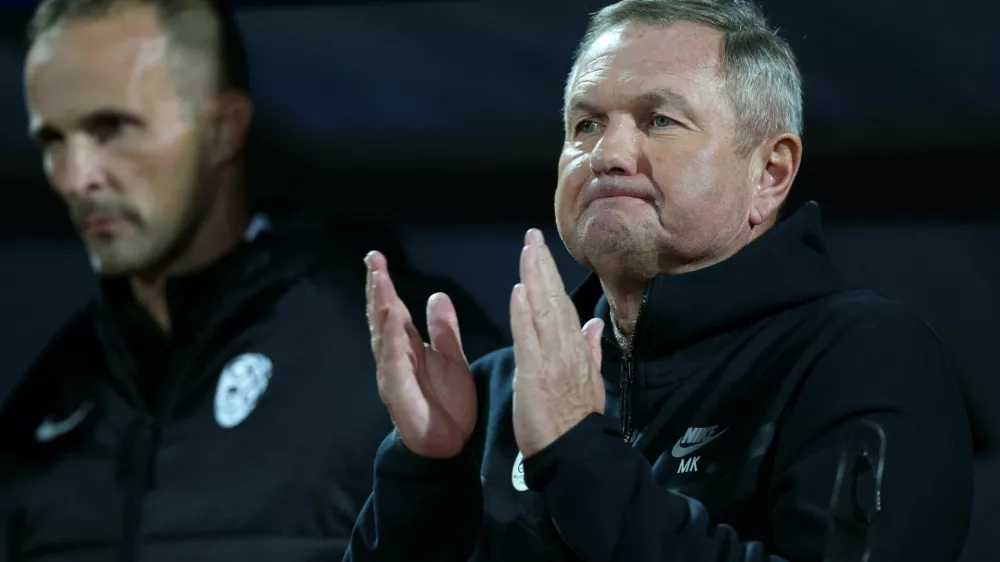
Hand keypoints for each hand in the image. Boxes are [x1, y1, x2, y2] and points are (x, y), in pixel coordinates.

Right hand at [365, 251, 476, 458]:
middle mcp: (395, 358)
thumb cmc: (446, 404)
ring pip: (383, 338)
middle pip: (381, 318)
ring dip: (380, 310)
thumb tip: (437, 295)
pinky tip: (393, 326)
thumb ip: (443, 329)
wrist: (449, 447)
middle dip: (376, 289)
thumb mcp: (451, 358)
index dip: (384, 284)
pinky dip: (393, 345)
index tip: (377, 258)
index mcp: (407, 347)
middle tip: (373, 261)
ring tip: (380, 283)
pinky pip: (394, 367)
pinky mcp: (400, 396)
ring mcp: (394, 376)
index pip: (392, 309)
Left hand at [510, 229, 604, 457]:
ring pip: (543, 311)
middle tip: (531, 237)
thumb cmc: (577, 421)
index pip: (562, 305)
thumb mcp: (591, 382)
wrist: (576, 452)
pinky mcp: (535, 375)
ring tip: (526, 251)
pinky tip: (519, 291)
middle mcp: (566, 349)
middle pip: (554, 300)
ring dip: (534, 279)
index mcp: (576, 350)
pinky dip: (524, 313)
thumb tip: (594, 323)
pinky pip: (528, 338)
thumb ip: (591, 349)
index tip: (540, 250)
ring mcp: (552, 360)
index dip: (551, 276)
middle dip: (542, 266)